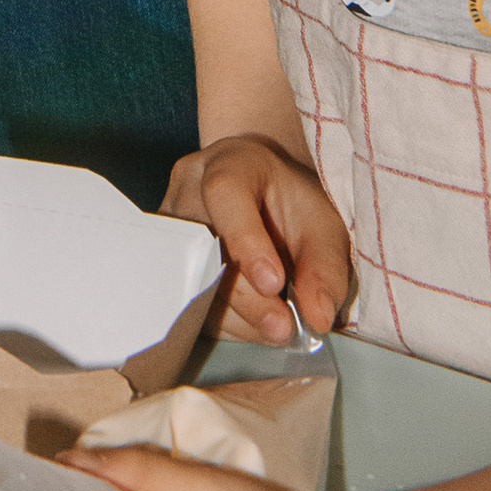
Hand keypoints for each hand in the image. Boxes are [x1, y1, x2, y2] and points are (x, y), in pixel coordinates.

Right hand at [165, 132, 352, 343]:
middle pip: (205, 247)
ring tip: (277, 325)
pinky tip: (255, 320)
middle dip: (248, 298)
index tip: (275, 284)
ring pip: (193, 282)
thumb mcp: (324, 227)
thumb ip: (325, 268)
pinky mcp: (165, 263)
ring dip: (241, 317)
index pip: (224, 191)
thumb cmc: (294, 208)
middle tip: (284, 327)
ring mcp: (169, 226)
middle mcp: (188, 189)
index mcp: (231, 163)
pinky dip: (228, 323)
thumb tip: (317, 317)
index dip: (245, 240)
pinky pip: (189, 304)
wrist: (264, 201)